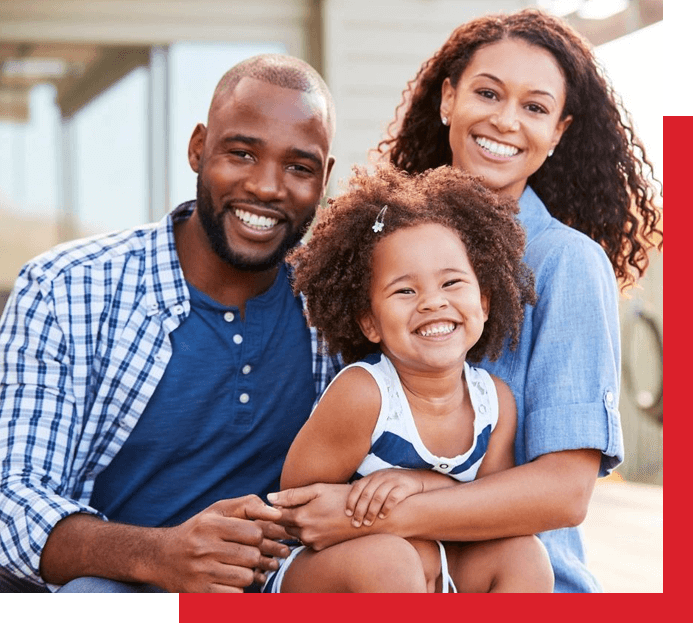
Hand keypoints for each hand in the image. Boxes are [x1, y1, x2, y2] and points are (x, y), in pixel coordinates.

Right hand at [155, 495, 289, 592]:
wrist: (162, 557)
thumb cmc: (199, 530)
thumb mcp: (219, 510)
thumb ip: (249, 505)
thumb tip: (278, 514)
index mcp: (210, 525)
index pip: (254, 533)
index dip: (259, 536)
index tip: (252, 537)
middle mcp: (203, 549)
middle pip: (252, 557)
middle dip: (255, 556)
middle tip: (248, 554)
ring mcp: (200, 574)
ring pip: (246, 577)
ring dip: (247, 573)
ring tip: (237, 567)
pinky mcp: (199, 594)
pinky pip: (235, 595)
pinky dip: (237, 589)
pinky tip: (228, 581)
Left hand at [268, 484, 364, 550]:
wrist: (366, 516)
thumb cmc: (342, 497)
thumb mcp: (318, 490)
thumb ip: (292, 495)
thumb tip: (269, 498)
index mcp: (301, 517)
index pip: (276, 516)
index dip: (275, 508)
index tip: (279, 503)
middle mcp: (305, 534)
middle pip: (285, 526)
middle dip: (288, 516)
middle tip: (301, 505)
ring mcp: (313, 543)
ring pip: (296, 533)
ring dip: (299, 524)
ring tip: (314, 512)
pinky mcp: (321, 548)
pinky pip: (307, 539)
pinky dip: (309, 531)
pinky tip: (321, 521)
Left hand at [346, 469, 423, 526]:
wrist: (416, 478)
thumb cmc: (392, 484)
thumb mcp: (378, 481)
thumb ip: (366, 487)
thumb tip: (348, 494)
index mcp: (372, 476)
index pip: (357, 487)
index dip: (351, 501)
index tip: (348, 514)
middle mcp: (381, 477)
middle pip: (366, 494)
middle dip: (360, 510)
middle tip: (356, 524)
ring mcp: (392, 481)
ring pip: (378, 497)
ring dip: (371, 512)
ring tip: (368, 523)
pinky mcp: (403, 487)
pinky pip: (393, 498)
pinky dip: (386, 508)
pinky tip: (383, 517)